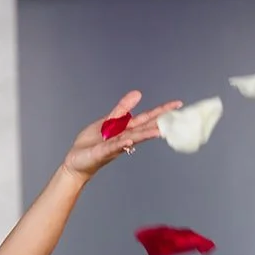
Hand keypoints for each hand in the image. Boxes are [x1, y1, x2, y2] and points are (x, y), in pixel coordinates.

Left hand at [61, 90, 183, 178]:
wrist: (77, 160)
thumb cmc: (93, 142)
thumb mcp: (108, 121)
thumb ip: (122, 109)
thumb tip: (138, 93)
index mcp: (126, 128)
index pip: (146, 118)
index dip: (161, 111)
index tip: (177, 104)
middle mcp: (124, 137)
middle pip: (144, 127)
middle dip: (160, 122)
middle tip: (177, 116)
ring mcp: (115, 145)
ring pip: (133, 138)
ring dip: (145, 135)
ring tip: (159, 132)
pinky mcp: (103, 152)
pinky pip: (114, 146)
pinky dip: (122, 143)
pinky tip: (129, 140)